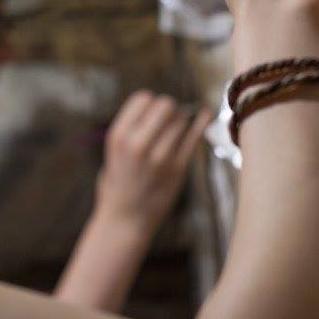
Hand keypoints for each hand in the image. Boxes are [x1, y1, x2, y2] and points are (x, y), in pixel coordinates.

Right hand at [95, 91, 211, 230]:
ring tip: (175, 133)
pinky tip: (205, 115)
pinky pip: (194, 138)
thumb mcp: (113, 151)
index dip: (150, 102)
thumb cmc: (119, 183)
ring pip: (181, 120)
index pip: (143, 98)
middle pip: (165, 105)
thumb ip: (130, 129)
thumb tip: (155, 104)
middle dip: (169, 109)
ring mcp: (160, 156)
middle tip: (168, 120)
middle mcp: (138, 143)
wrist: (125, 219)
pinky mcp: (177, 169)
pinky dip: (201, 123)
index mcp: (119, 136)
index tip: (153, 112)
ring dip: (181, 122)